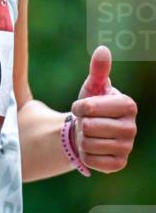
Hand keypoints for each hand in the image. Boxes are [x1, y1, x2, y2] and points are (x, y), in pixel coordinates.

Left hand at [70, 46, 137, 173]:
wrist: (90, 132)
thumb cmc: (91, 106)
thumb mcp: (93, 87)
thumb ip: (98, 70)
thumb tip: (102, 49)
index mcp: (128, 105)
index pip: (90, 108)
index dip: (79, 107)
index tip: (82, 107)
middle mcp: (132, 127)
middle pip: (88, 127)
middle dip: (80, 124)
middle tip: (86, 123)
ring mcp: (127, 147)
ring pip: (88, 144)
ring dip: (82, 140)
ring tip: (89, 135)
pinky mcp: (119, 163)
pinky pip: (91, 160)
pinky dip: (85, 155)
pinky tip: (92, 149)